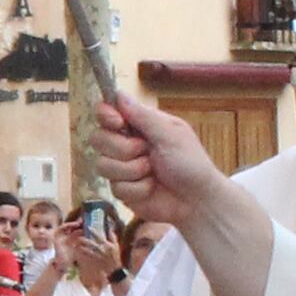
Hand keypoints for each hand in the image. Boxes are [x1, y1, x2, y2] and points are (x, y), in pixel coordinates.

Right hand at [90, 88, 224, 229]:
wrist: (197, 201)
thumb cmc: (191, 163)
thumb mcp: (170, 134)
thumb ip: (143, 116)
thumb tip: (119, 94)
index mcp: (138, 125)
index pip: (106, 112)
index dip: (105, 115)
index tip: (117, 122)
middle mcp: (126, 144)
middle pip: (98, 138)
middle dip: (124, 148)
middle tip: (147, 151)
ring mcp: (122, 168)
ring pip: (103, 165)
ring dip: (132, 170)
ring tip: (152, 173)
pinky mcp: (122, 190)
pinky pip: (116, 187)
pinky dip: (137, 188)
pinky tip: (151, 188)